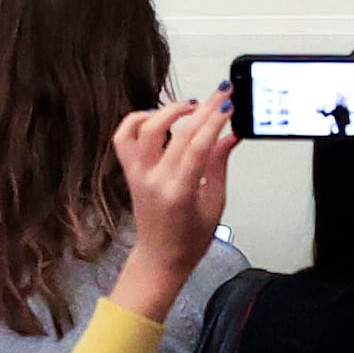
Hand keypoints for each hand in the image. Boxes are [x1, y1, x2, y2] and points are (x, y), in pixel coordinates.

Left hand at [107, 94, 237, 319]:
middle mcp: (155, 180)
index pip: (199, 146)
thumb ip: (219, 165)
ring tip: (191, 106)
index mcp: (180, 192)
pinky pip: (124, 137)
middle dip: (204, 108)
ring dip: (170, 110)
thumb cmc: (188, 239)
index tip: (229, 105)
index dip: (216, 121)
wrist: (160, 258)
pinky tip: (157, 116)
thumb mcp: (215, 204)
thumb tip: (230, 136)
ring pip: (146, 128)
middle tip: (220, 94)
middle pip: (179, 132)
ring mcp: (139, 175)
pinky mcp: (130, 172)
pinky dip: (137, 120)